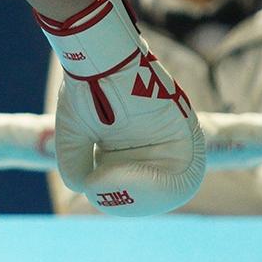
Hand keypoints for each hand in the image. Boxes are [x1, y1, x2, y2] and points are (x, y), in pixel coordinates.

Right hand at [37, 0, 205, 214]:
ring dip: (143, 197)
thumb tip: (83, 187)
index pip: (138, 186)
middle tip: (104, 195)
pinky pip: (183, 173)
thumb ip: (75, 163)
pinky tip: (122, 177)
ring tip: (109, 186)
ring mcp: (173, 139)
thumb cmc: (86, 89)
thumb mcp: (74, 134)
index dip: (119, 198)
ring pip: (173, 187)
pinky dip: (156, 186)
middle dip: (132, 202)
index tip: (96, 192)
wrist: (100, 59)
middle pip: (158, 192)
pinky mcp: (187, 133)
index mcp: (133, 145)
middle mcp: (156, 144)